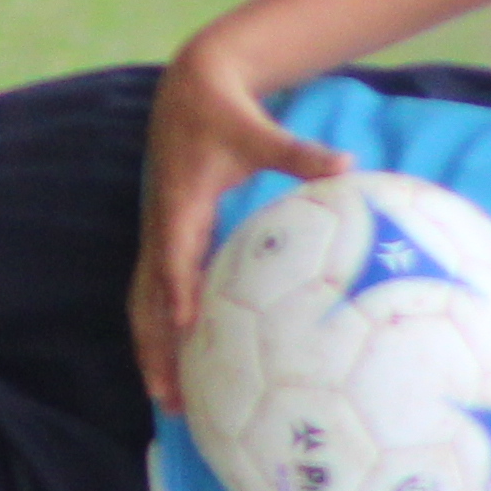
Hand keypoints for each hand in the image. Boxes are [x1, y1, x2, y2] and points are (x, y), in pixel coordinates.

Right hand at [136, 36, 352, 406]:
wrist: (189, 90)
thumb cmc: (227, 114)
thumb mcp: (261, 131)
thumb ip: (298, 153)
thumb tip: (346, 163)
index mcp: (181, 204)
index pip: (177, 255)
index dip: (179, 289)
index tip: (186, 325)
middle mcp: (161, 226)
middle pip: (149, 298)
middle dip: (155, 349)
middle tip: (170, 398)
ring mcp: (157, 236)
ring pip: (145, 303)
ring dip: (152, 351)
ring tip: (168, 401)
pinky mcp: (164, 239)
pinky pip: (154, 294)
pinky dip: (159, 332)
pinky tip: (179, 365)